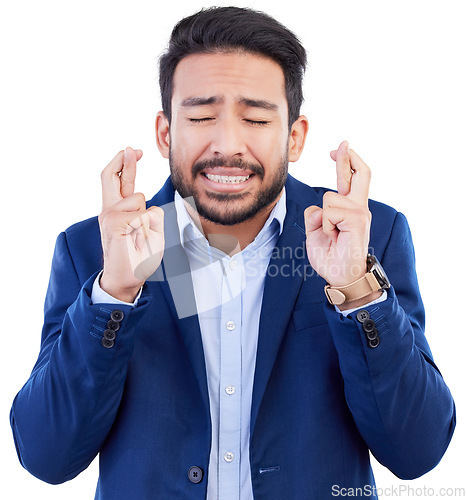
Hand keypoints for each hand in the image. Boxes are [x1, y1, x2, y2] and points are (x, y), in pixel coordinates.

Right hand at [98, 147, 163, 301]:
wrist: (128, 278)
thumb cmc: (139, 256)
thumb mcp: (151, 230)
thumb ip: (149, 213)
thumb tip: (147, 204)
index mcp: (118, 210)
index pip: (119, 181)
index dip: (126, 164)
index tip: (134, 151)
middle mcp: (110, 210)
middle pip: (110, 176)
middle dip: (123, 160)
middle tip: (131, 149)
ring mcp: (110, 215)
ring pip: (139, 199)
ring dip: (147, 217)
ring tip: (140, 237)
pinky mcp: (113, 223)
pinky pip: (143, 214)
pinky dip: (147, 227)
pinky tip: (138, 240)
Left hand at [304, 140, 371, 288]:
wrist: (340, 276)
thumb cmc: (330, 255)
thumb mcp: (316, 231)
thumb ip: (314, 215)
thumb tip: (318, 207)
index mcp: (349, 209)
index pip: (351, 179)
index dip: (345, 162)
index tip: (337, 150)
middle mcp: (358, 207)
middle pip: (359, 174)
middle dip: (348, 157)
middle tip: (343, 143)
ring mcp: (360, 213)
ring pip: (329, 198)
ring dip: (322, 218)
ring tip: (330, 234)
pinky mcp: (358, 220)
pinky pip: (330, 211)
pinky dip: (325, 225)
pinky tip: (333, 236)